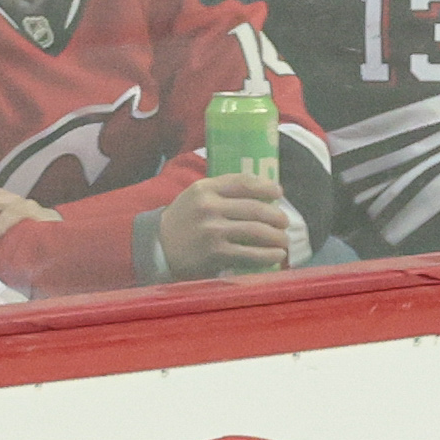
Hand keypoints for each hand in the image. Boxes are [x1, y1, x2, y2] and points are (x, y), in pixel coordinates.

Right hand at [155, 173, 291, 277]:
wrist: (155, 249)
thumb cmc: (181, 222)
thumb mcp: (194, 197)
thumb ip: (221, 191)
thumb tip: (261, 194)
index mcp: (205, 189)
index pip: (243, 182)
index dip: (266, 187)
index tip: (278, 193)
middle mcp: (209, 207)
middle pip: (255, 208)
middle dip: (275, 216)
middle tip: (284, 223)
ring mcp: (212, 231)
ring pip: (255, 231)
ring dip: (275, 237)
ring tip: (283, 241)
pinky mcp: (214, 253)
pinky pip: (248, 253)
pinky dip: (266, 255)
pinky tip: (275, 256)